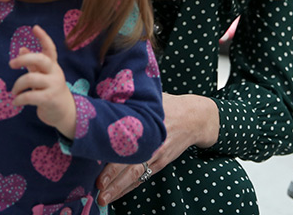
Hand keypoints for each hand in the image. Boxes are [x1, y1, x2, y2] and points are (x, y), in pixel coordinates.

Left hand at [9, 25, 75, 137]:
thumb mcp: (43, 76)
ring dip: (17, 85)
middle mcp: (55, 73)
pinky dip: (19, 99)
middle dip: (23, 59)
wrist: (65, 112)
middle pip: (40, 59)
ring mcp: (53, 85)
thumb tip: (22, 49)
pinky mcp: (49, 99)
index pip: (50, 48)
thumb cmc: (51, 91)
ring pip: (30, 78)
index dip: (43, 37)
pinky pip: (30, 96)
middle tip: (11, 64)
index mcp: (53, 66)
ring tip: (14, 92)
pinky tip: (15, 102)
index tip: (35, 28)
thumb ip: (33, 64)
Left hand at [95, 93, 217, 205]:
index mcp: (149, 125)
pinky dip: (130, 186)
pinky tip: (117, 194)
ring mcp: (157, 156)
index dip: (112, 157)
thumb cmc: (170, 105)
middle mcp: (153, 144)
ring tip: (104, 199)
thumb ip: (132, 99)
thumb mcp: (153, 99)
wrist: (196, 118)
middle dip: (113, 179)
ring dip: (119, 188)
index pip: (128, 145)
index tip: (97, 164)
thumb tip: (107, 93)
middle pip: (131, 164)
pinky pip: (143, 177)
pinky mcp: (161, 163)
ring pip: (136, 175)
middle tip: (98, 189)